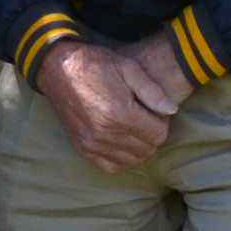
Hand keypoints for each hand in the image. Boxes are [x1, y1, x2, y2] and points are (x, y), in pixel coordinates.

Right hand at [41, 33, 185, 171]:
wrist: (58, 68)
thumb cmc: (96, 64)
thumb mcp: (128, 68)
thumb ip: (152, 91)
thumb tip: (172, 111)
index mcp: (120, 112)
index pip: (158, 134)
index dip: (162, 122)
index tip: (153, 110)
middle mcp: (105, 132)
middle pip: (147, 149)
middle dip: (152, 135)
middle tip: (144, 118)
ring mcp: (92, 143)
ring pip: (132, 160)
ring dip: (138, 147)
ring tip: (133, 128)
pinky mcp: (82, 147)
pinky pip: (111, 167)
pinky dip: (121, 158)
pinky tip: (121, 142)